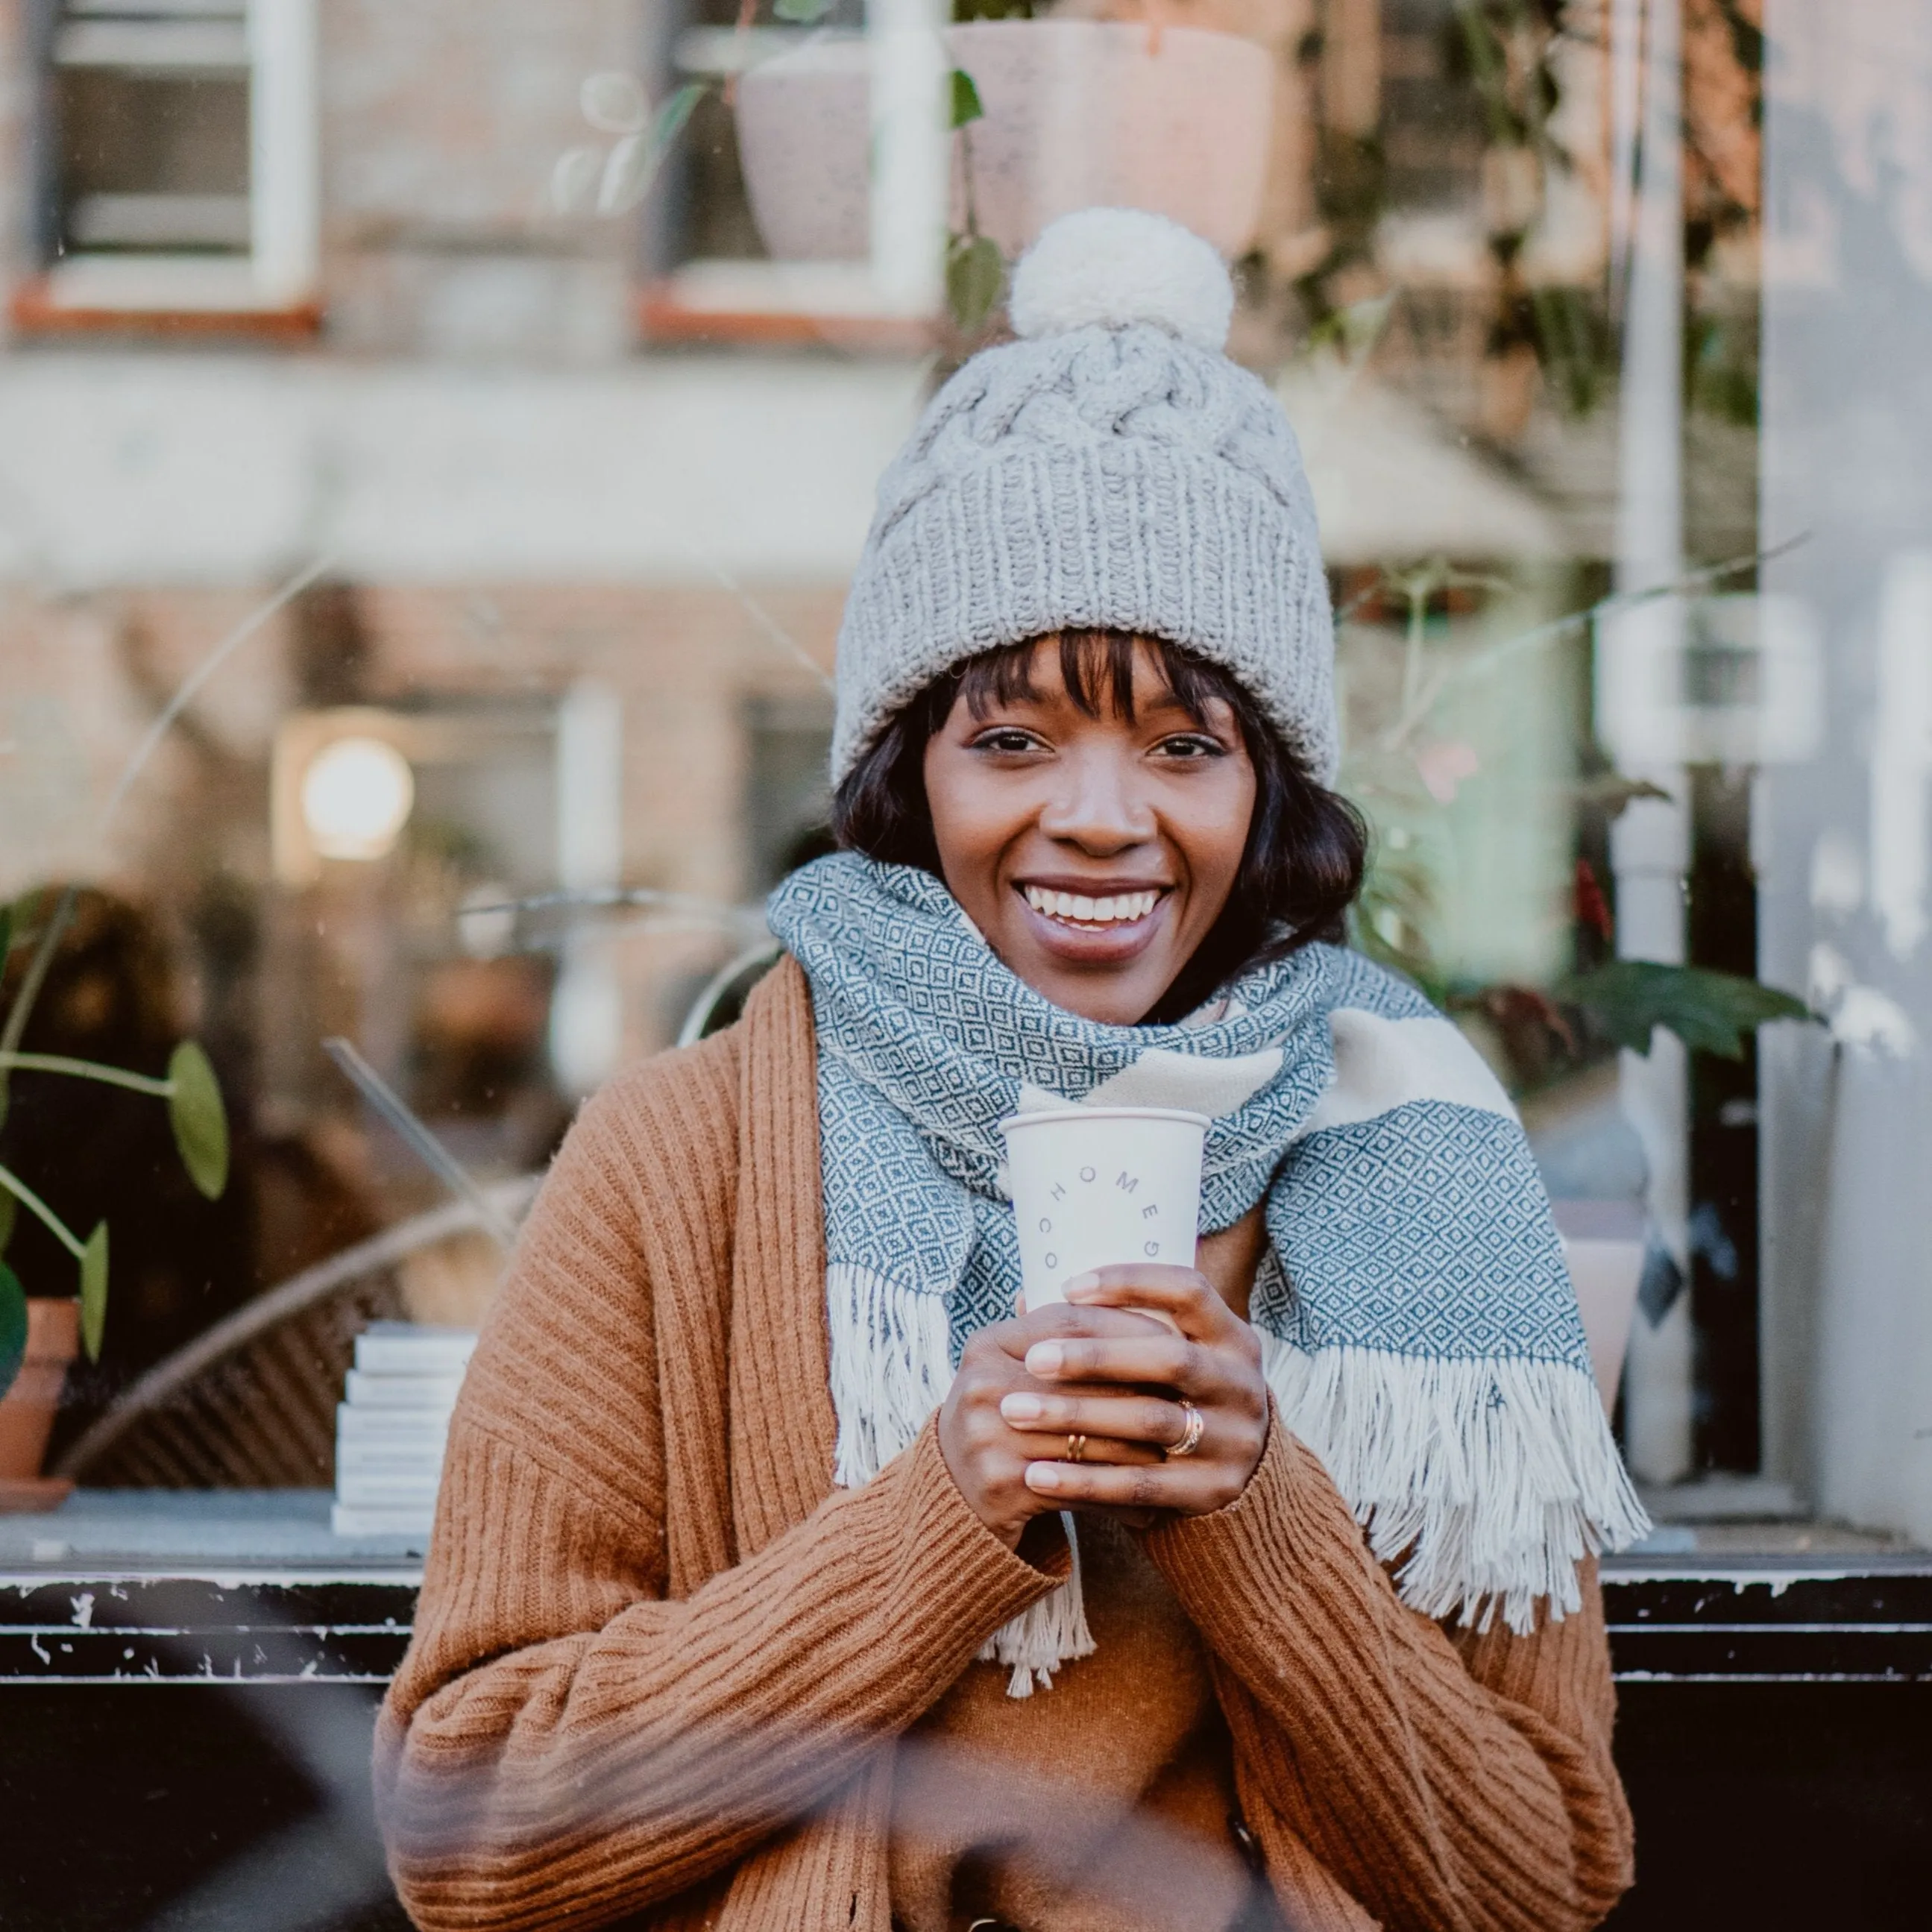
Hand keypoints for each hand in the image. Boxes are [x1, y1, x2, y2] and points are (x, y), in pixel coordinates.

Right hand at [938, 1302, 1172, 1548]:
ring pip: (1090, 1435)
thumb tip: (1143, 1304)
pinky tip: (1149, 1508)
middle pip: (1085, 1378)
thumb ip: (1063, 1341)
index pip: (1068, 1321)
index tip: (1175, 1339)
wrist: (950, 1502)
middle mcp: (981, 1384)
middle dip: (1144, 1390)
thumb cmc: (1003, 1427)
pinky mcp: (1001, 1485)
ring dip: (1142, 1450)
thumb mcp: (1017, 1375)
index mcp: (987, 1345)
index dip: (1124, 1327)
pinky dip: (1119, 1499)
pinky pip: (1080, 1488)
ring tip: (1181, 1455)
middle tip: (1191, 1399)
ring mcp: (987, 1435)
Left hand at [998, 1266, 1268, 1518]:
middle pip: (1170, 1359)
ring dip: (1077, 1415)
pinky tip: (1036, 1474)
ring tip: (1015, 1412)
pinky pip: (1140, 1485)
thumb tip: (1025, 1300)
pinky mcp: (1211, 1492)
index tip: (1068, 1288)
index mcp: (1234, 1338)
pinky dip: (1084, 1479)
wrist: (1242, 1484)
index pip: (1189, 1291)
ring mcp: (1232, 1442)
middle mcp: (1242, 1386)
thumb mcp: (1177, 1356)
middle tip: (1032, 1359)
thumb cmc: (1181, 1400)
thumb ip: (1120, 1329)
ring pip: (1150, 1421)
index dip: (1131, 1282)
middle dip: (1095, 1357)